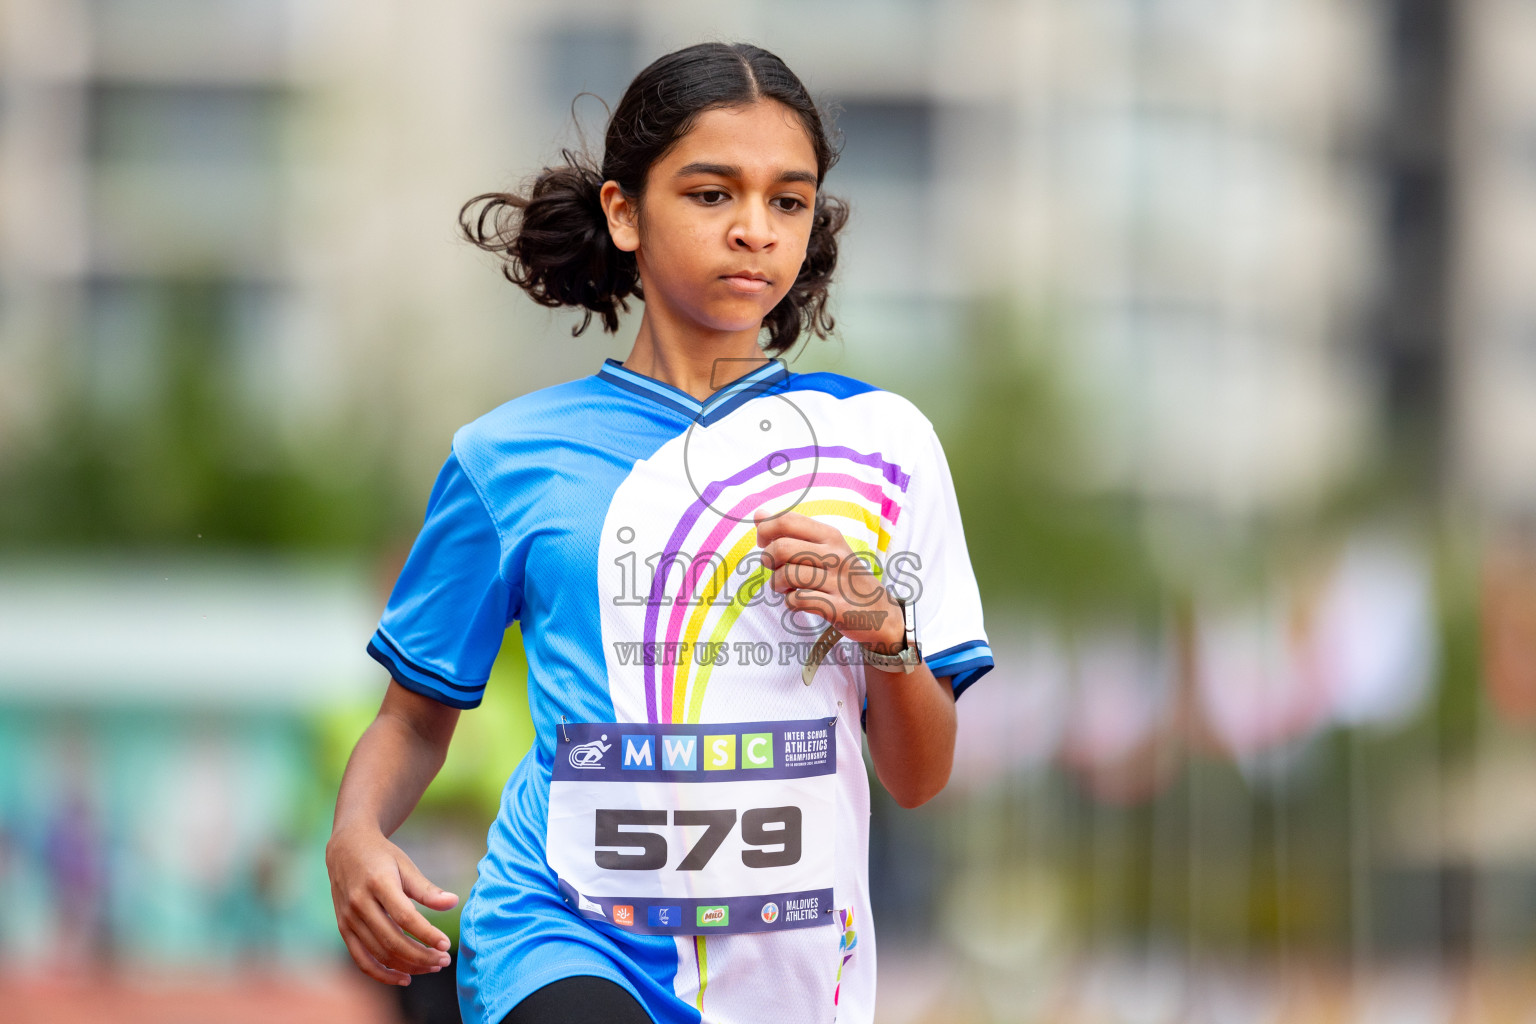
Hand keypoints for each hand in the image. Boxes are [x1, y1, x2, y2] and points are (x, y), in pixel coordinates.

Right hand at [325, 825, 459, 985]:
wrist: (346, 848)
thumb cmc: (382, 856)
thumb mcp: (406, 865)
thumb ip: (427, 889)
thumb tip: (453, 903)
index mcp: (378, 883)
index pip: (405, 917)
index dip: (427, 934)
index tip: (446, 945)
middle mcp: (360, 903)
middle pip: (392, 940)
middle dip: (421, 955)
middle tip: (444, 961)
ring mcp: (348, 919)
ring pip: (379, 954)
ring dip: (407, 966)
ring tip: (432, 967)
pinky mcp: (343, 929)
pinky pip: (361, 960)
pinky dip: (382, 974)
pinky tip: (405, 977)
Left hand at [754, 508, 903, 651]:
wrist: (879, 611)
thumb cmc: (843, 576)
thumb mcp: (826, 547)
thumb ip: (793, 531)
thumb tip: (759, 515)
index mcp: (830, 535)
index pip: (788, 520)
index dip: (766, 530)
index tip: (764, 542)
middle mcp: (835, 554)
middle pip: (782, 548)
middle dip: (768, 560)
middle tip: (773, 568)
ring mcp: (837, 581)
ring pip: (787, 575)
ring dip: (777, 584)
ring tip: (785, 588)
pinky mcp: (836, 607)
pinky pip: (798, 600)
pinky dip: (790, 603)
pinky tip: (798, 601)